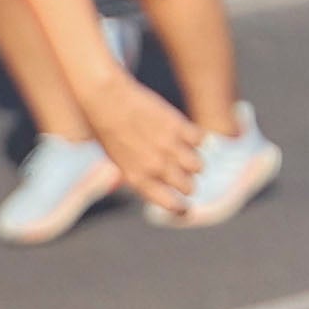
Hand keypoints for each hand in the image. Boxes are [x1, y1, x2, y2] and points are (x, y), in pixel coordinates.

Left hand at [69, 62, 205, 213]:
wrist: (108, 100)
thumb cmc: (108, 131)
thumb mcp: (118, 162)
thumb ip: (139, 177)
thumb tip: (158, 188)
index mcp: (139, 179)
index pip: (172, 205)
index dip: (181, 207)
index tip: (185, 206)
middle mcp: (156, 167)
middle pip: (189, 186)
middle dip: (188, 183)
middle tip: (183, 174)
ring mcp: (169, 147)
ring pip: (198, 166)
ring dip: (194, 162)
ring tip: (186, 154)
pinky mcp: (178, 127)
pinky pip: (200, 141)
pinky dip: (196, 139)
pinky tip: (186, 135)